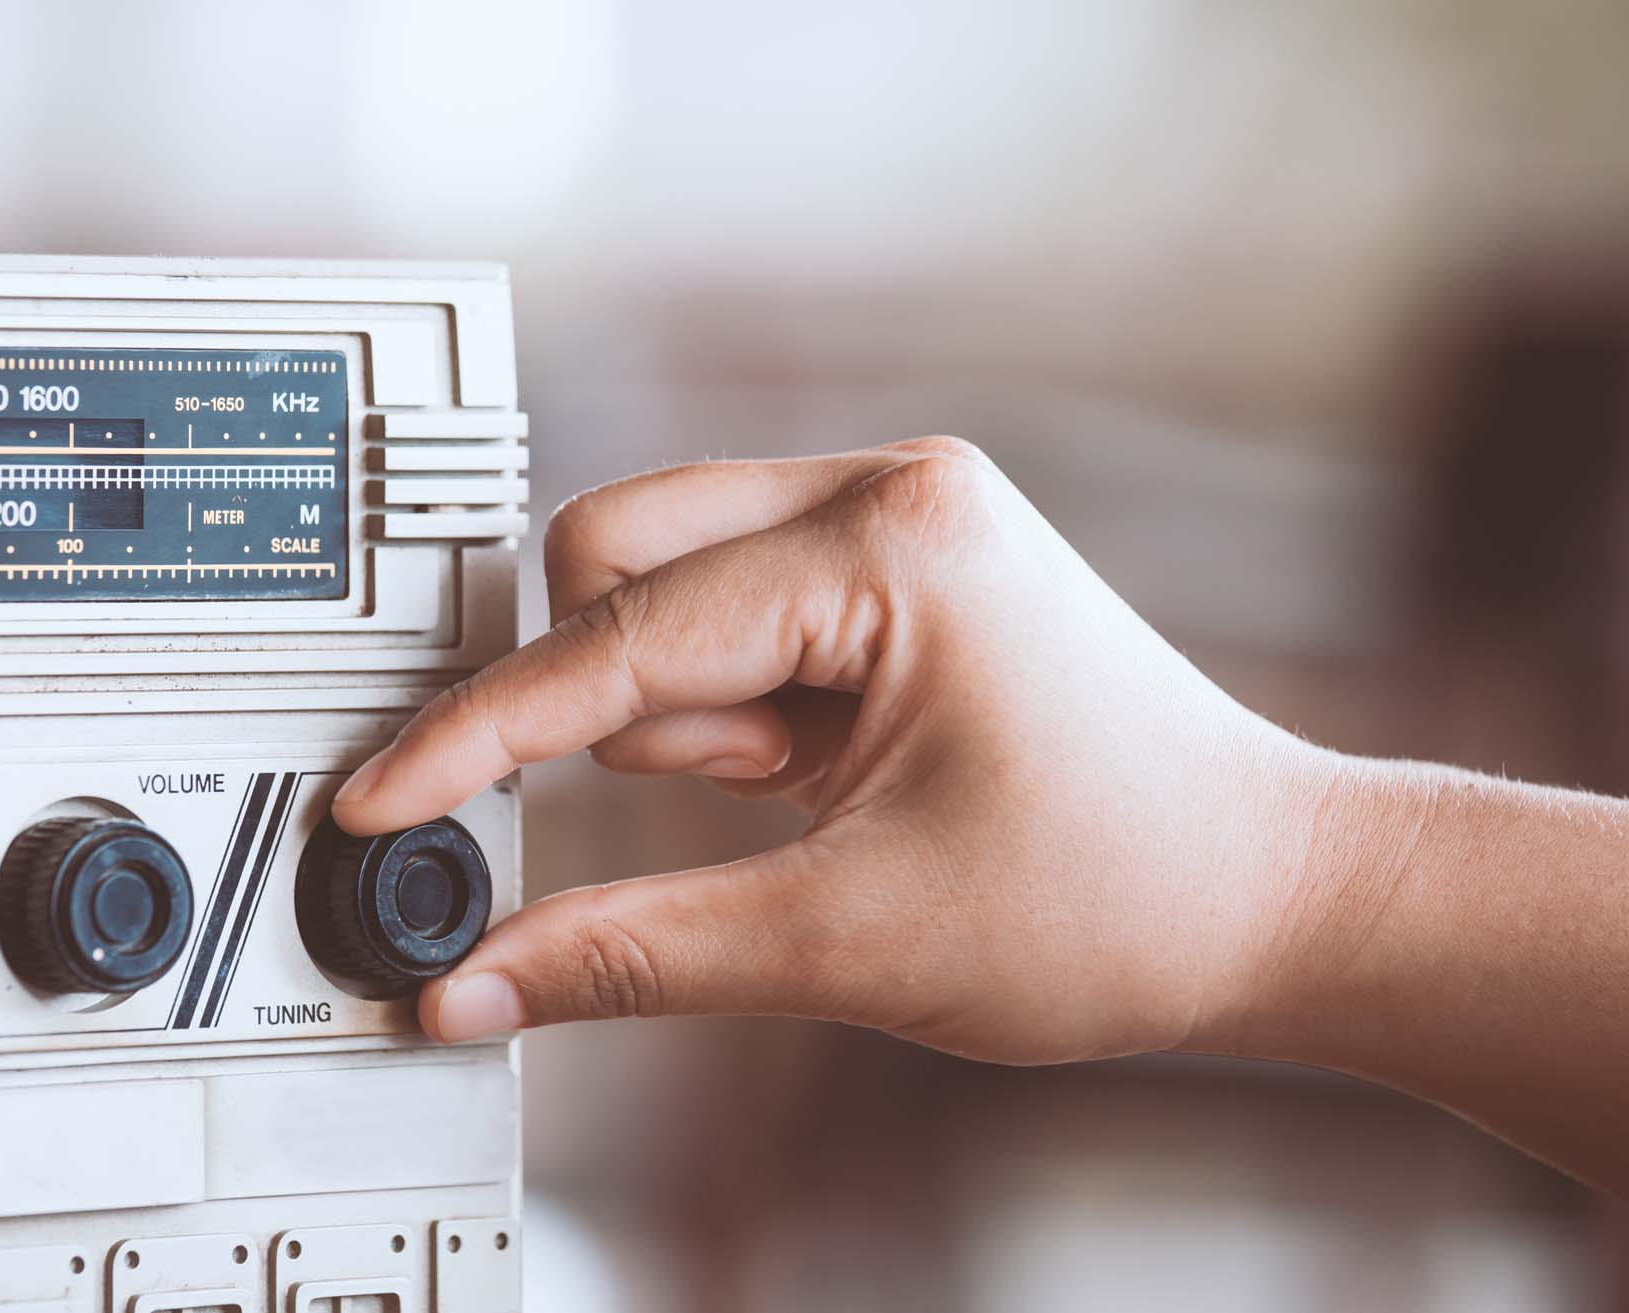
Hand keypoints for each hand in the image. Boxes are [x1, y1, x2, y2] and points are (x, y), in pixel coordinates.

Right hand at [331, 437, 1334, 1062]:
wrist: (1270, 901)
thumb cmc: (1131, 894)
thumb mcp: (855, 940)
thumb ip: (636, 954)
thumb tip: (480, 980)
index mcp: (891, 543)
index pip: (620, 636)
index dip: (484, 733)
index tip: (387, 796)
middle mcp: (888, 497)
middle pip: (618, 554)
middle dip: (589, 696)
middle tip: (641, 807)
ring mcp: (892, 532)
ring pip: (667, 594)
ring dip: (673, 720)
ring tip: (797, 808)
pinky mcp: (889, 586)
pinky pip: (730, 627)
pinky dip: (719, 718)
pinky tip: (804, 785)